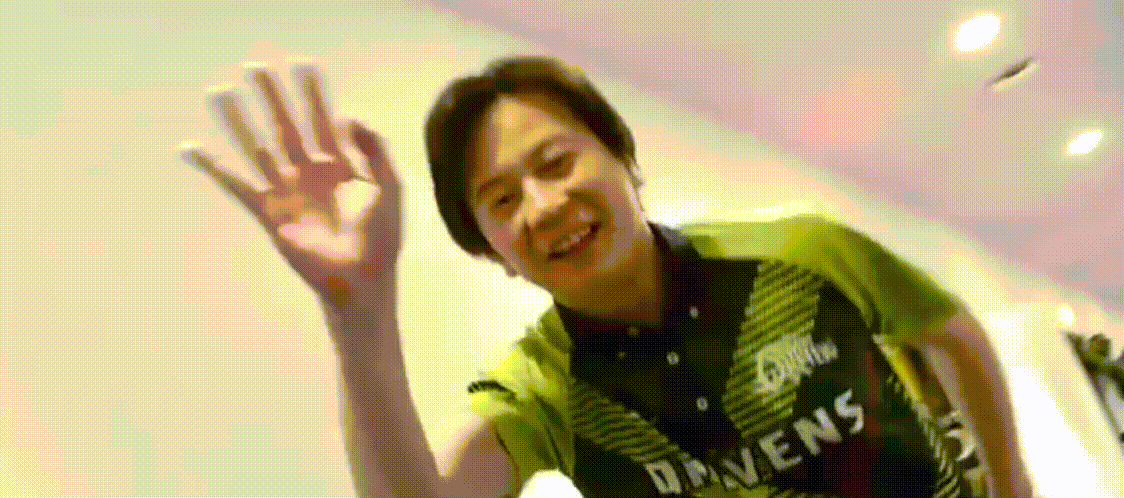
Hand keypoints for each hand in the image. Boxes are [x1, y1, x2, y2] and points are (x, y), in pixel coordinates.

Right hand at [179, 60, 401, 312]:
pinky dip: (214, 166)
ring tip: (219, 92)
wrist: (363, 279)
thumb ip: (373, 148)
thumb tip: (348, 112)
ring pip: (258, 148)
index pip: (322, 120)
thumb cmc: (381, 237)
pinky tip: (191, 148)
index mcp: (340, 166)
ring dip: (239, 121)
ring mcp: (287, 192)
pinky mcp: (269, 213)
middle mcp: (309, 173)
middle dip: (272, 97)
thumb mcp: (389, 185)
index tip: (304, 65)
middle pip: (286, 127)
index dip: (314, 94)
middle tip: (255, 66)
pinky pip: (237, 185)